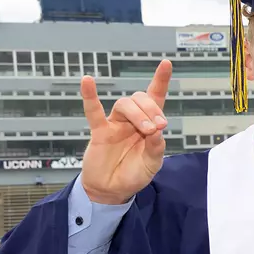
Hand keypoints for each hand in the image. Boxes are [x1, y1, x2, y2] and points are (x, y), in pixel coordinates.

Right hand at [79, 61, 171, 204]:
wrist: (112, 190)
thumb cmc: (134, 174)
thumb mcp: (152, 164)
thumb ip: (156, 147)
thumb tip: (157, 131)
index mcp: (148, 126)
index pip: (155, 98)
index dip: (160, 81)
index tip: (166, 63)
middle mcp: (132, 121)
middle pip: (141, 99)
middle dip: (152, 109)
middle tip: (157, 127)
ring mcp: (115, 124)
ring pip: (125, 105)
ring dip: (138, 113)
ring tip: (146, 130)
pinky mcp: (99, 131)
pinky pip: (93, 111)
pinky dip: (90, 96)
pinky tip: (87, 81)